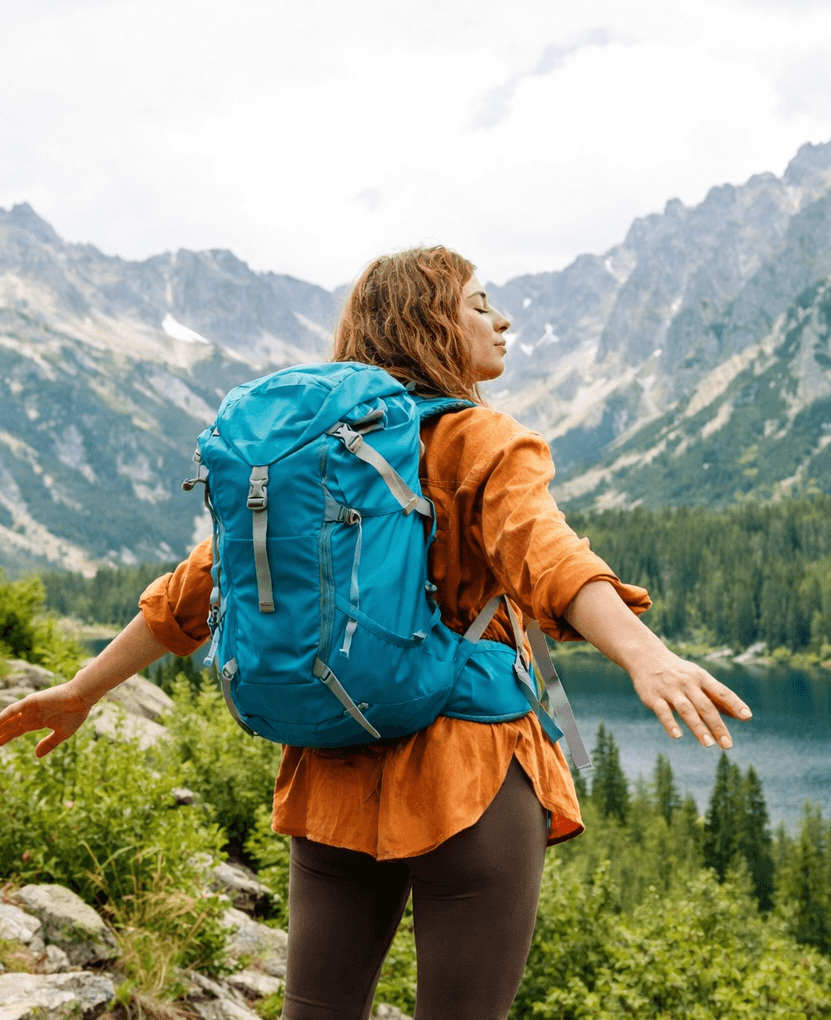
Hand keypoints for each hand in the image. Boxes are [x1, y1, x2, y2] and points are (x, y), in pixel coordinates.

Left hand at [0, 683, 91, 756]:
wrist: (82, 699)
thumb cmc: (76, 714)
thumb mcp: (62, 734)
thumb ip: (49, 744)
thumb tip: (37, 755)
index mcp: (38, 721)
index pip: (17, 731)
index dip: (6, 738)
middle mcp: (31, 714)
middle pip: (9, 726)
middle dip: (0, 734)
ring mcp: (30, 708)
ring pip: (8, 719)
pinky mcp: (30, 702)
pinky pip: (13, 710)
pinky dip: (3, 716)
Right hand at [564, 580, 752, 746]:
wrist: (646, 656)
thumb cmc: (679, 672)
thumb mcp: (699, 679)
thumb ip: (718, 698)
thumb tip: (744, 716)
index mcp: (701, 678)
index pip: (721, 691)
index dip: (734, 703)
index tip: (747, 716)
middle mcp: (687, 683)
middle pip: (705, 706)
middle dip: (717, 726)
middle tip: (728, 745)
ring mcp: (670, 690)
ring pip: (686, 710)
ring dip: (698, 727)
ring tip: (709, 744)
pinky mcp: (653, 697)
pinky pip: (663, 712)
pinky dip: (670, 724)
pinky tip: (677, 736)